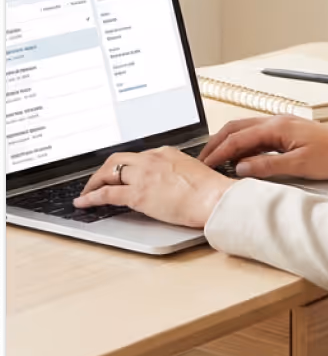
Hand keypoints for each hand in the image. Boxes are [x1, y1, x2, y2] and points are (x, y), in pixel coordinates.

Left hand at [73, 147, 235, 228]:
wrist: (215, 198)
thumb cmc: (210, 190)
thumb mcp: (192, 171)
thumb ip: (175, 172)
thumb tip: (170, 183)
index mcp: (165, 152)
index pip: (136, 156)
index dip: (124, 167)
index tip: (119, 174)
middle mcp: (151, 159)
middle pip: (117, 159)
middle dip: (103, 171)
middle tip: (96, 181)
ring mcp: (143, 175)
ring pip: (108, 172)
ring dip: (94, 182)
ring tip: (87, 192)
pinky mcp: (138, 194)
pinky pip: (107, 194)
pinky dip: (91, 197)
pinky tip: (84, 203)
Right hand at [198, 116, 327, 180]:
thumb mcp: (299, 166)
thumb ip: (267, 166)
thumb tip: (241, 168)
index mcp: (277, 127)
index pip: (238, 138)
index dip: (219, 152)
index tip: (205, 165)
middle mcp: (276, 121)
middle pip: (236, 128)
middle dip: (216, 143)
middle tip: (202, 161)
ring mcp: (281, 124)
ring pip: (244, 129)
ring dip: (228, 141)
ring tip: (215, 158)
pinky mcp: (286, 130)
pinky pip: (255, 133)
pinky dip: (241, 142)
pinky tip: (239, 155)